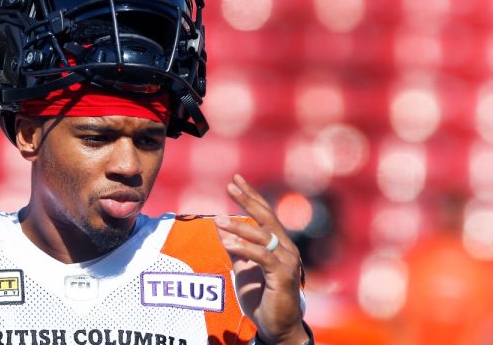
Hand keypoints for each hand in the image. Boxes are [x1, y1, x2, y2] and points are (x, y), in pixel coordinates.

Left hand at [214, 175, 308, 344]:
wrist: (277, 326)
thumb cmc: (262, 298)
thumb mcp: (244, 269)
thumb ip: (236, 249)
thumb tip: (220, 226)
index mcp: (279, 244)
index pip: (265, 214)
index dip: (251, 196)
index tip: (236, 180)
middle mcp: (287, 248)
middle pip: (266, 217)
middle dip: (248, 200)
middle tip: (230, 186)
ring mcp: (288, 260)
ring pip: (263, 236)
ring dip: (239, 227)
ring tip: (218, 220)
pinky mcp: (284, 275)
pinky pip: (263, 256)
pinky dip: (244, 248)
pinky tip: (227, 244)